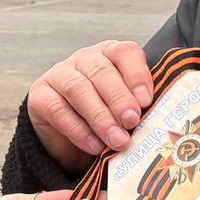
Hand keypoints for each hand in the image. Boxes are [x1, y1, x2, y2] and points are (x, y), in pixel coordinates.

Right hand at [26, 42, 155, 166]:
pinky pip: (58, 109)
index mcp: (110, 55)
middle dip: (119, 98)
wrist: (68, 136)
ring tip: (117, 140)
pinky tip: (95, 146)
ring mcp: (59, 74)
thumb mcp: (125, 109)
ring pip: (79, 89)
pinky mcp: (40, 95)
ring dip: (100, 117)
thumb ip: (138, 108)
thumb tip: (160, 121)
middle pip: (101, 72)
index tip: (147, 101)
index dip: (137, 74)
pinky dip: (78, 130)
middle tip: (132, 122)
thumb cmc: (106, 117)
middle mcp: (85, 59)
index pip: (125, 53)